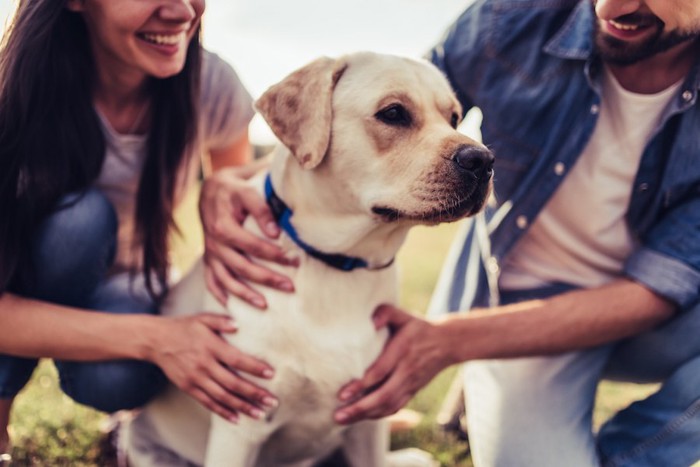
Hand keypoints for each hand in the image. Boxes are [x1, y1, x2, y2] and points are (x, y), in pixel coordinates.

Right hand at [148, 313, 277, 422]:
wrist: (156, 340)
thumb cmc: (184, 327)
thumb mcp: (202, 318)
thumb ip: (221, 320)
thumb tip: (238, 324)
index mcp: (210, 346)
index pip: (236, 360)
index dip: (254, 367)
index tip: (271, 374)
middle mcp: (204, 364)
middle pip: (232, 383)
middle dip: (254, 393)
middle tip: (272, 401)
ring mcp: (195, 378)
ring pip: (222, 397)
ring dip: (242, 406)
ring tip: (260, 414)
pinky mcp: (188, 388)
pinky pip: (208, 403)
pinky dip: (223, 412)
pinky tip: (237, 418)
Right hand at [199, 167, 297, 307]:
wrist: (211, 189)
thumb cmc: (235, 190)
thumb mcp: (247, 192)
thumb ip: (261, 210)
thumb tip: (275, 232)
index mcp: (224, 227)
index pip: (253, 246)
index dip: (275, 255)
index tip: (295, 261)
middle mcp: (214, 244)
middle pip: (243, 267)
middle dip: (268, 279)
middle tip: (290, 287)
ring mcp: (210, 253)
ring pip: (226, 279)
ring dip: (245, 294)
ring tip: (264, 305)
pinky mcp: (208, 258)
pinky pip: (210, 280)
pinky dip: (219, 294)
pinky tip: (230, 306)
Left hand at [334, 305, 452, 423]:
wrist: (447, 342)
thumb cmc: (418, 327)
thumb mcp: (403, 315)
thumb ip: (386, 312)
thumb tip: (370, 323)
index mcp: (402, 351)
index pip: (380, 372)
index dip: (361, 385)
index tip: (342, 394)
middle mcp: (406, 371)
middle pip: (383, 395)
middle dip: (360, 407)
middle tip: (338, 415)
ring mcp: (411, 383)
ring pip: (388, 405)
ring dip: (365, 415)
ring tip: (343, 419)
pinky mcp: (413, 391)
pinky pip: (395, 407)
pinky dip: (378, 415)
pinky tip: (361, 417)